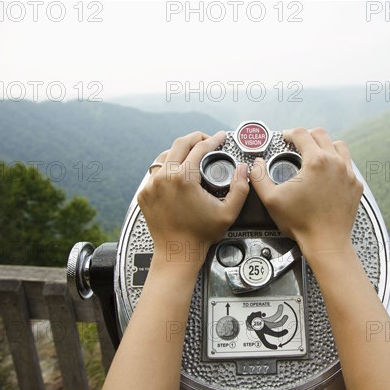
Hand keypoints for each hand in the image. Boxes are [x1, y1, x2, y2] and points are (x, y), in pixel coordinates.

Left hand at [138, 131, 248, 265]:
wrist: (177, 251)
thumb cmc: (199, 235)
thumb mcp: (228, 212)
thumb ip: (240, 188)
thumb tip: (244, 169)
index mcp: (183, 178)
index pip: (200, 148)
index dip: (213, 140)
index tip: (220, 137)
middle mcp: (164, 178)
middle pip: (180, 144)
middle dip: (196, 138)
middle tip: (207, 139)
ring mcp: (151, 185)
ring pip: (165, 155)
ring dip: (179, 151)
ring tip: (191, 154)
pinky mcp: (145, 193)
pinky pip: (155, 171)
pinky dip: (166, 167)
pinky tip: (176, 171)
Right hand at [251, 128, 362, 261]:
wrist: (326, 242)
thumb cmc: (301, 223)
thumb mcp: (271, 199)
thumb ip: (258, 177)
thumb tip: (256, 164)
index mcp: (315, 161)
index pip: (302, 134)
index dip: (290, 133)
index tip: (285, 136)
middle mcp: (335, 163)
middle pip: (322, 135)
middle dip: (307, 136)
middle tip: (298, 143)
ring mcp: (348, 174)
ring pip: (340, 147)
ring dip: (326, 145)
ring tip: (316, 153)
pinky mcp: (355, 186)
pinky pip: (348, 166)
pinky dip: (338, 164)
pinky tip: (329, 173)